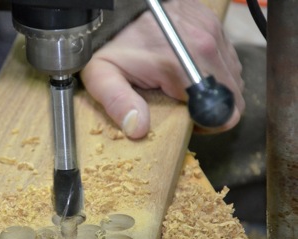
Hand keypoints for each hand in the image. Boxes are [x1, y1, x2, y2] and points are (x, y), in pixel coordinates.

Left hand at [81, 0, 244, 138]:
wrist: (119, 7)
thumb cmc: (112, 42)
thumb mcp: (102, 75)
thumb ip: (117, 103)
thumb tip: (138, 128)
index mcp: (181, 65)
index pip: (224, 111)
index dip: (207, 123)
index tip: (187, 120)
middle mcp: (205, 45)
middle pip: (233, 96)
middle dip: (212, 108)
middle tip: (184, 106)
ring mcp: (213, 31)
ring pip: (232, 77)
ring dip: (214, 88)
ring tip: (185, 87)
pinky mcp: (213, 24)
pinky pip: (227, 57)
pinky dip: (213, 69)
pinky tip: (189, 69)